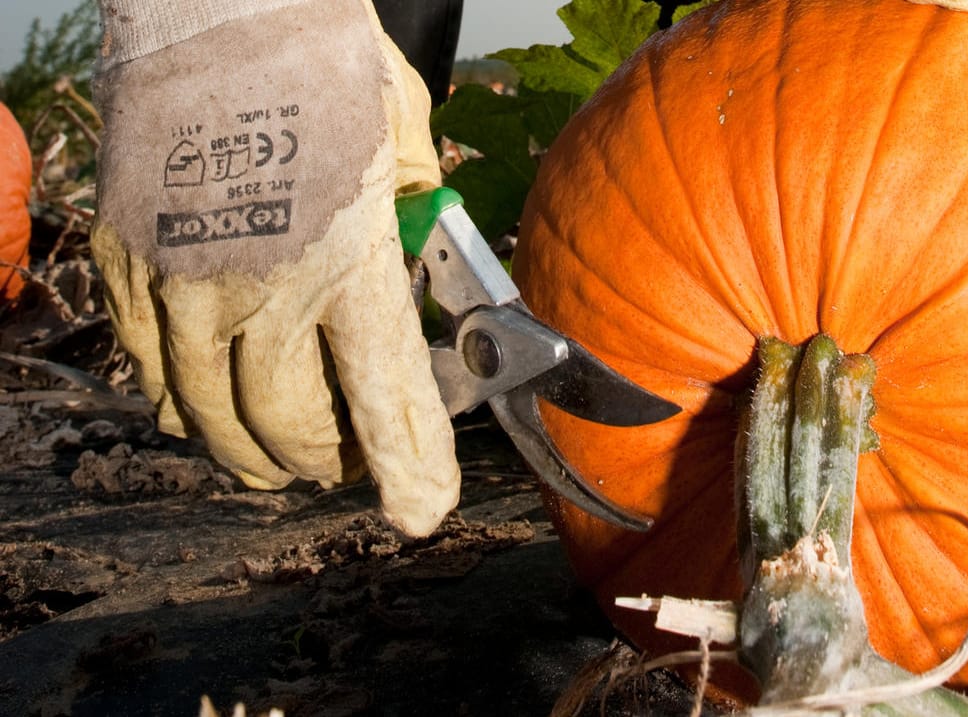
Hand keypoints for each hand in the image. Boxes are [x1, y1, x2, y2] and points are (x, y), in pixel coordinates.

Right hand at [90, 0, 459, 535]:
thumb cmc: (317, 55)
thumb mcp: (406, 136)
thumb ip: (424, 218)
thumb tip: (432, 266)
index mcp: (346, 258)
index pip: (385, 400)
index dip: (411, 471)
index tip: (424, 510)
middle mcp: (259, 287)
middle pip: (291, 429)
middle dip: (331, 463)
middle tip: (352, 465)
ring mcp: (180, 281)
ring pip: (210, 416)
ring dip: (256, 453)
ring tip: (285, 459)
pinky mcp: (127, 262)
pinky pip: (148, 370)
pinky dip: (184, 405)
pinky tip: (209, 407)